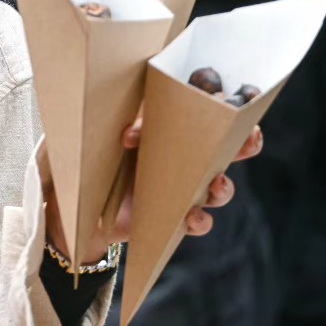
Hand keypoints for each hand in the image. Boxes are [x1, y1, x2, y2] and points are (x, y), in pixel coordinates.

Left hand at [44, 112, 263, 262]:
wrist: (77, 209)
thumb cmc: (91, 161)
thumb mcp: (103, 138)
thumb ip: (122, 129)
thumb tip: (131, 134)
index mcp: (168, 131)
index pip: (205, 115)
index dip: (228, 110)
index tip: (236, 103)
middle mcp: (183, 160)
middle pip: (227, 150)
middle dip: (244, 145)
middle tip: (247, 140)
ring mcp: (181, 190)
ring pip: (219, 189)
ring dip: (223, 187)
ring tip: (215, 184)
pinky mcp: (173, 219)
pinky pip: (199, 222)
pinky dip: (201, 221)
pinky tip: (192, 217)